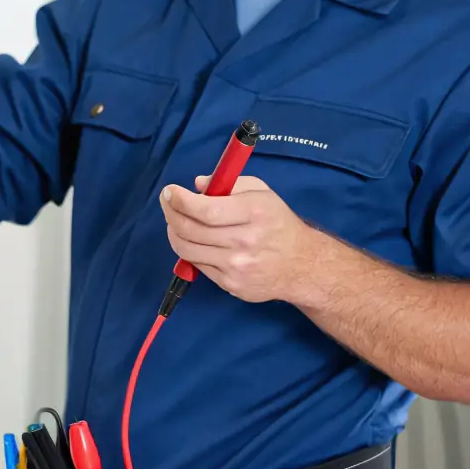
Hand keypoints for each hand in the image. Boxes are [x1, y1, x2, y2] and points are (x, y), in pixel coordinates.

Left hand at [159, 175, 321, 304]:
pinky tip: (195, 241)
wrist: (301, 265)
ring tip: (175, 222)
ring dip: (174, 233)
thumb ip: (230, 183)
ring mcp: (237, 267)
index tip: (169, 192)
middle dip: (171, 214)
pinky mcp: (231, 285)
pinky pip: (198, 266)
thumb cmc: (278, 223)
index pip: (205, 210)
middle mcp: (244, 241)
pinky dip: (190, 250)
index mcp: (253, 212)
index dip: (180, 201)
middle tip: (168, 204)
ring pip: (188, 250)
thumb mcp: (262, 192)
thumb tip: (198, 185)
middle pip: (190, 230)